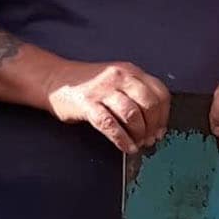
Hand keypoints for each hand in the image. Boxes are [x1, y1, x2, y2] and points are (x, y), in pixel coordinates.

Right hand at [48, 60, 169, 152]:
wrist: (54, 80)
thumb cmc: (87, 84)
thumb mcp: (116, 81)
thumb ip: (135, 94)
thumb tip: (155, 123)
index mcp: (129, 71)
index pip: (159, 92)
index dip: (164, 115)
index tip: (161, 129)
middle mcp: (119, 77)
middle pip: (149, 104)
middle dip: (153, 126)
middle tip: (150, 139)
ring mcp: (103, 90)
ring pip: (132, 114)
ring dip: (139, 134)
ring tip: (138, 144)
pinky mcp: (87, 104)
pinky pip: (110, 125)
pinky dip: (122, 140)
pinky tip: (126, 147)